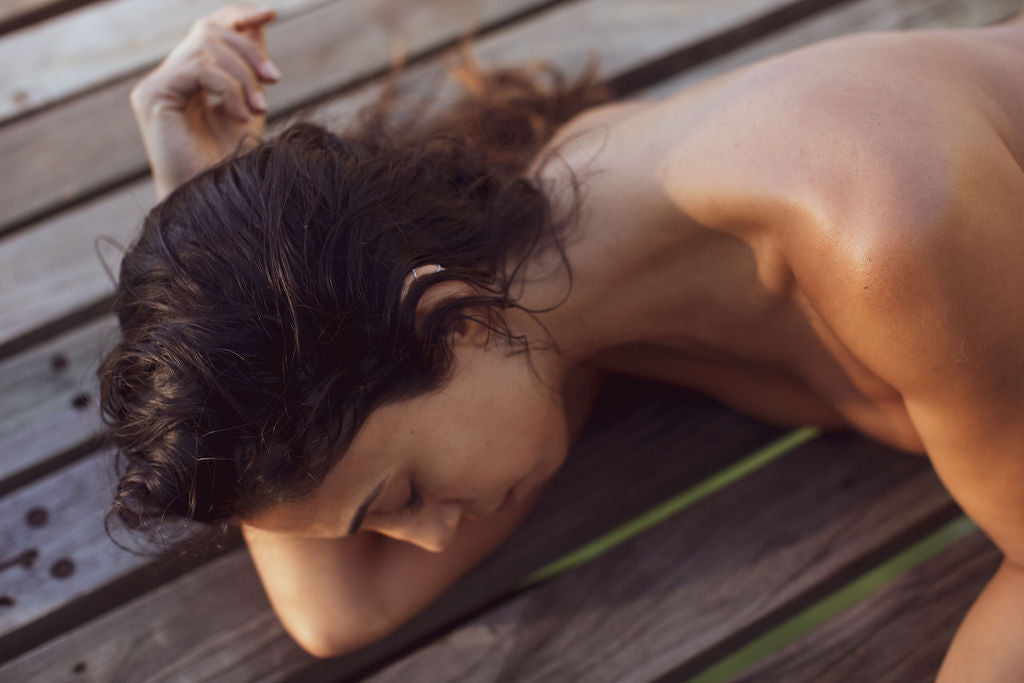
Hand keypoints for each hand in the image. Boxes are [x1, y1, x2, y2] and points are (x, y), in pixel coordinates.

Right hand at [129, 5, 279, 199]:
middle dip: (249, 51)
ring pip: (204, 47)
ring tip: (258, 109)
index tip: (272, 13)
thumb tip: (260, 21)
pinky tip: (240, 116)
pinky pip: (197, 69)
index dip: (238, 16)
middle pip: (208, 32)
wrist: (216, 200)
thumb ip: (250, 67)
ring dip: (242, 76)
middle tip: (274, 80)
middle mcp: (166, 77)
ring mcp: (155, 86)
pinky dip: (228, 88)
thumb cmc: (233, 162)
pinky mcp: (152, 96)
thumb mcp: (250, 105)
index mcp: (187, 78)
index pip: (209, 30)